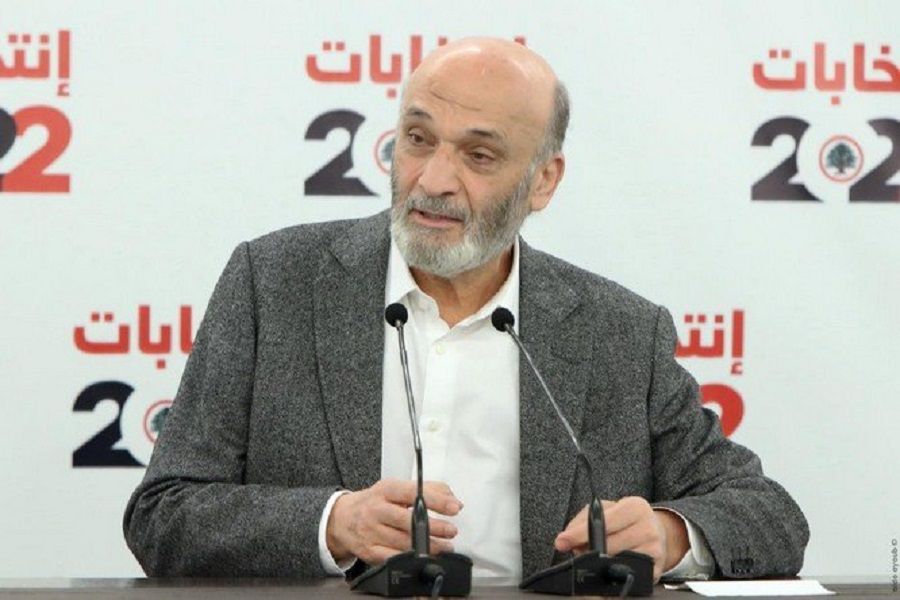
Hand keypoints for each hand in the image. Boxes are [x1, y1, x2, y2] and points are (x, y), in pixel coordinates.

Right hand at [326, 479, 462, 564]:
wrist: (341, 518)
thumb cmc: (374, 502)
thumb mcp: (396, 488)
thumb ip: (427, 489)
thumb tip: (453, 499)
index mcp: (385, 490)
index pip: (413, 493)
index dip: (435, 500)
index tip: (454, 507)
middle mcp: (376, 510)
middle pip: (408, 520)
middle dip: (434, 527)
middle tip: (451, 531)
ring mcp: (371, 532)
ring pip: (403, 542)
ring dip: (428, 546)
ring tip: (445, 547)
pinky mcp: (369, 551)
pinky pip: (392, 557)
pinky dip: (411, 559)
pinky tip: (424, 557)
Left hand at [553, 497, 688, 581]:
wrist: (658, 532)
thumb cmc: (626, 520)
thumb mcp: (608, 510)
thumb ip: (583, 519)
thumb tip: (566, 539)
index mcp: (636, 507)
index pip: (604, 520)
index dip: (580, 533)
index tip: (562, 541)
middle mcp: (649, 528)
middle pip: (609, 545)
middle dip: (587, 550)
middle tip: (576, 551)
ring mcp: (655, 551)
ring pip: (616, 562)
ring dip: (598, 563)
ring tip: (594, 558)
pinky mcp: (655, 571)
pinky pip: (627, 575)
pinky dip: (613, 573)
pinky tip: (607, 568)